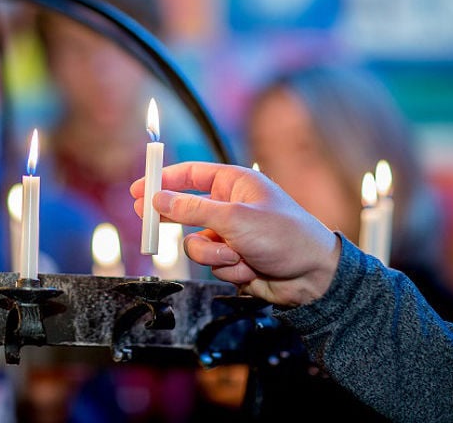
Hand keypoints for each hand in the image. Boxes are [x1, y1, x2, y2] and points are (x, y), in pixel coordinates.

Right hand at [130, 162, 340, 306]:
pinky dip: (226, 268)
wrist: (313, 277)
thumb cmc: (284, 236)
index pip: (190, 175)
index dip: (162, 180)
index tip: (139, 188)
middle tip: (147, 221)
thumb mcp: (233, 218)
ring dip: (213, 254)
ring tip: (237, 255)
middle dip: (171, 219)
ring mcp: (230, 234)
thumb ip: (191, 209)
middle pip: (185, 209)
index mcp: (234, 183)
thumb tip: (158, 199)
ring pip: (195, 243)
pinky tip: (249, 267)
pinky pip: (210, 263)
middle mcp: (230, 206)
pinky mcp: (231, 258)